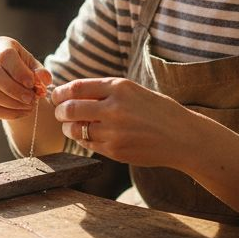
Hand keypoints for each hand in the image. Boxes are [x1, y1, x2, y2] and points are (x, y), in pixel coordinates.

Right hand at [0, 36, 51, 120]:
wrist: (17, 84)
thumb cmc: (27, 71)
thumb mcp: (36, 68)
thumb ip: (41, 73)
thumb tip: (44, 79)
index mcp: (0, 45)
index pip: (5, 55)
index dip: (18, 71)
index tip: (32, 84)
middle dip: (12, 89)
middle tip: (31, 99)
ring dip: (10, 102)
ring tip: (29, 106)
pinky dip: (7, 113)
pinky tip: (22, 112)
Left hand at [50, 77, 187, 165]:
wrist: (182, 137)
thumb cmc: (158, 111)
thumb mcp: (133, 91)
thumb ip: (105, 92)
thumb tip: (72, 94)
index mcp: (119, 87)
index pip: (76, 88)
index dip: (61, 93)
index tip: (56, 96)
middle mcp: (114, 108)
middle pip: (70, 109)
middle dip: (59, 111)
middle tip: (59, 113)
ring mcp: (113, 131)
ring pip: (76, 129)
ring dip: (68, 128)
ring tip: (72, 126)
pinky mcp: (115, 150)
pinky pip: (89, 144)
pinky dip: (84, 140)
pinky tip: (89, 136)